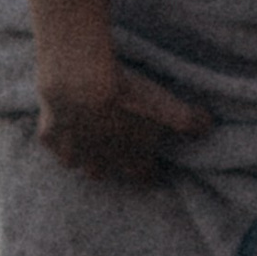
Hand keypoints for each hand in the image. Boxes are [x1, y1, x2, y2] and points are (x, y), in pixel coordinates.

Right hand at [37, 58, 211, 185]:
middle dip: (109, 163)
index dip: (147, 169)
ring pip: (73, 163)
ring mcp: (70, 150)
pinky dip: (55, 134)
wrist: (82, 80)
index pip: (142, 175)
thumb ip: (191, 121)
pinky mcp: (47, 133)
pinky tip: (59, 121)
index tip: (150, 163)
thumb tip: (209, 127)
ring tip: (84, 137)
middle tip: (114, 146)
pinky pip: (50, 142)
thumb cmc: (129, 96)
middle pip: (102, 173)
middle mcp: (98, 161)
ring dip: (80, 153)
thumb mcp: (168, 106)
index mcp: (129, 158)